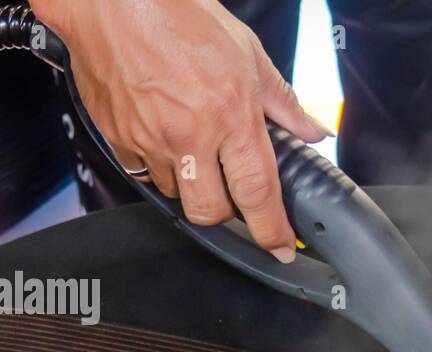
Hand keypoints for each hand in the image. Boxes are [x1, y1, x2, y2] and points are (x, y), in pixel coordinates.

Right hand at [33, 0, 332, 260]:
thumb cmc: (177, 14)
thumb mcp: (247, 52)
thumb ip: (283, 101)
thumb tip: (313, 130)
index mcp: (230, 115)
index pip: (257, 193)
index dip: (272, 230)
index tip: (281, 248)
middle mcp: (190, 135)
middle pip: (211, 212)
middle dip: (226, 212)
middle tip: (231, 190)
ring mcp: (149, 139)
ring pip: (176, 194)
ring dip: (190, 184)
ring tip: (194, 147)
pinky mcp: (118, 137)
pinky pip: (142, 172)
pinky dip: (157, 164)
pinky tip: (164, 135)